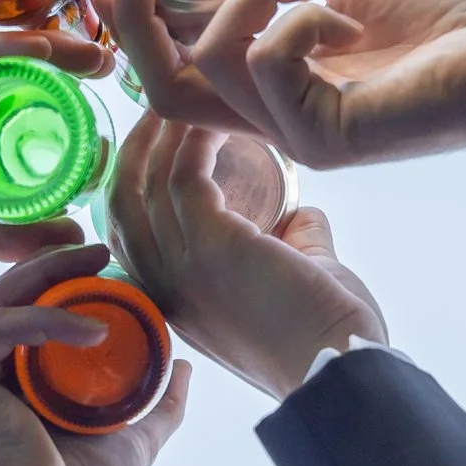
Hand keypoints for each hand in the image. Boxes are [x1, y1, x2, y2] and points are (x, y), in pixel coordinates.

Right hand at [0, 243, 190, 465]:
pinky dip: (48, 319)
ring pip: (1, 299)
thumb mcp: (133, 435)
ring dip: (50, 274)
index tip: (107, 262)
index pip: (29, 311)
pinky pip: (1, 326)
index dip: (63, 280)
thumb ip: (157, 402)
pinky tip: (94, 330)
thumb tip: (185, 368)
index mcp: (5, 381)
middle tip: (100, 247)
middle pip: (11, 296)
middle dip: (54, 265)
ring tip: (97, 262)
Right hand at [103, 0, 465, 168]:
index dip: (133, 21)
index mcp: (272, 90)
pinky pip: (265, 60)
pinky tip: (347, 11)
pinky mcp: (322, 139)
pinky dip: (300, 15)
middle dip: (134, 16)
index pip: (174, 69)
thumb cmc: (444, 25)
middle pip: (159, 83)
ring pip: (211, 58)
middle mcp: (272, 121)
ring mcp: (294, 136)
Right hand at [106, 115, 384, 398]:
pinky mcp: (212, 246)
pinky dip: (195, 140)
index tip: (155, 141)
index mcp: (173, 300)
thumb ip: (291, 247)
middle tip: (162, 108)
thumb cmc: (325, 338)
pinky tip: (216, 121)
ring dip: (165, 133)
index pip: (126, 231)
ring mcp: (182, 267)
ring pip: (146, 181)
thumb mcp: (289, 288)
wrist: (343, 367)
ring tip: (189, 99)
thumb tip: (302, 219)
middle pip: (122, 199)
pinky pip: (185, 175)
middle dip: (135, 147)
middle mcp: (164, 286)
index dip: (132, 179)